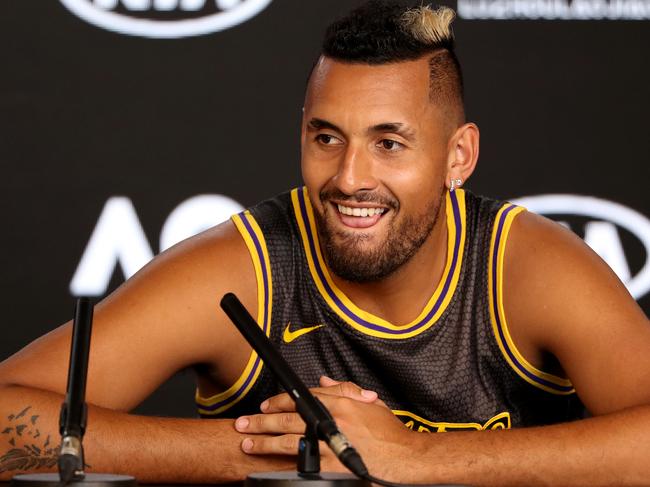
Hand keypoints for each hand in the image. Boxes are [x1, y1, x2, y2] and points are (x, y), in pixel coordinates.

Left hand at [234, 376, 419, 477]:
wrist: (408, 460)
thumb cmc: (391, 434)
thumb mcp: (370, 405)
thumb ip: (344, 390)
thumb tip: (323, 379)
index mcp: (341, 405)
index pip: (302, 396)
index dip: (279, 400)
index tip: (265, 405)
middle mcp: (333, 422)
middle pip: (289, 418)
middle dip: (262, 420)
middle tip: (244, 423)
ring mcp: (331, 446)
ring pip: (290, 442)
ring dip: (265, 443)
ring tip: (248, 444)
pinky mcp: (334, 468)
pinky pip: (304, 466)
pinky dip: (286, 465)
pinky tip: (270, 467)